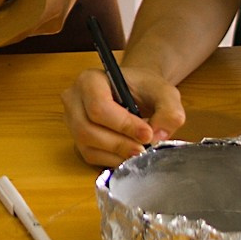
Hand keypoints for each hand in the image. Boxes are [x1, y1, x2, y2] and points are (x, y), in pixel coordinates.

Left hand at [0, 0, 107, 36]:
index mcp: (46, 9)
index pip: (11, 32)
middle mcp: (53, 22)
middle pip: (15, 33)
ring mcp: (55, 24)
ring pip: (22, 31)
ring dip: (5, 22)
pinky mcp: (55, 22)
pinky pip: (30, 26)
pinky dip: (16, 19)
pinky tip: (5, 7)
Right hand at [61, 65, 184, 167]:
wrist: (136, 93)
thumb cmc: (145, 89)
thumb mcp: (164, 93)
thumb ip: (169, 110)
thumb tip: (158, 134)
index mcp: (90, 80)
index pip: (98, 107)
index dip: (123, 125)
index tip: (147, 134)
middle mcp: (74, 99)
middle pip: (87, 129)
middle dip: (119, 143)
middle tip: (143, 148)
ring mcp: (71, 121)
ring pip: (87, 145)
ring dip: (116, 154)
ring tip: (138, 152)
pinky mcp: (77, 139)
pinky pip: (89, 156)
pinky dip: (111, 160)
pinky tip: (128, 155)